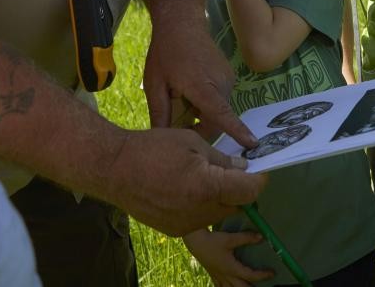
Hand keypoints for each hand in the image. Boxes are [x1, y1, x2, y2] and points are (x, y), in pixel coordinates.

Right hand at [107, 127, 266, 235]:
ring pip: (219, 213)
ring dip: (220, 197)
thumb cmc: (153, 148)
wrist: (114, 169)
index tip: (260, 168)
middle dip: (238, 187)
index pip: (250, 190)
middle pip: (236, 204)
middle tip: (229, 168)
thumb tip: (243, 168)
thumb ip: (221, 159)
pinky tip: (186, 189)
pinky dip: (201, 205)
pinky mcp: (176, 231)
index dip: (259, 178)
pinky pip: (200, 218)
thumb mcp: (192, 142)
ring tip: (202, 177)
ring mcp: (187, 225)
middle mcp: (201, 212)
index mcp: (208, 187)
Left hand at [144, 19, 255, 146]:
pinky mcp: (230, 76)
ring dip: (204, 113)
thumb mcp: (155, 85)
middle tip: (179, 121)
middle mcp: (220, 83)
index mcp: (201, 86)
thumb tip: (163, 139)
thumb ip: (160, 114)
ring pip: (219, 109)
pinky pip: (221, 98)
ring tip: (184, 100)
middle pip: (216, 118)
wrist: (182, 24)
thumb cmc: (165, 54)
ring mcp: (228, 78)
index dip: (236, 130)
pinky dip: (209, 102)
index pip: (221, 114)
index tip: (252, 145)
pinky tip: (193, 90)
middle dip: (200, 127)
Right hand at [184, 229, 274, 286]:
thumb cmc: (213, 240)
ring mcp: (219, 277)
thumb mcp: (230, 238)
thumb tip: (261, 237)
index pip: (250, 275)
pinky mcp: (213, 275)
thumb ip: (246, 238)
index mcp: (232, 268)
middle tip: (264, 286)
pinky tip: (230, 286)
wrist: (195, 242)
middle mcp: (226, 275)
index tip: (272, 273)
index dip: (263, 275)